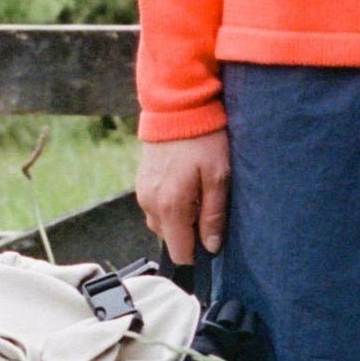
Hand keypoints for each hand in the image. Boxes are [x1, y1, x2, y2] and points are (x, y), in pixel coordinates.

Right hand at [133, 128, 230, 267]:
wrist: (176, 108)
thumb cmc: (202, 139)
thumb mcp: (218, 176)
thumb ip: (213, 215)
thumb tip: (212, 246)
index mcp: (170, 207)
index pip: (179, 252)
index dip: (197, 253)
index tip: (212, 240)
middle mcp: (150, 205)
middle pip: (170, 239)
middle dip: (189, 231)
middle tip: (207, 205)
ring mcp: (142, 194)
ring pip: (162, 224)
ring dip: (179, 218)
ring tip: (197, 192)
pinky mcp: (140, 184)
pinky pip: (155, 207)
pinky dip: (170, 204)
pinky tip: (184, 184)